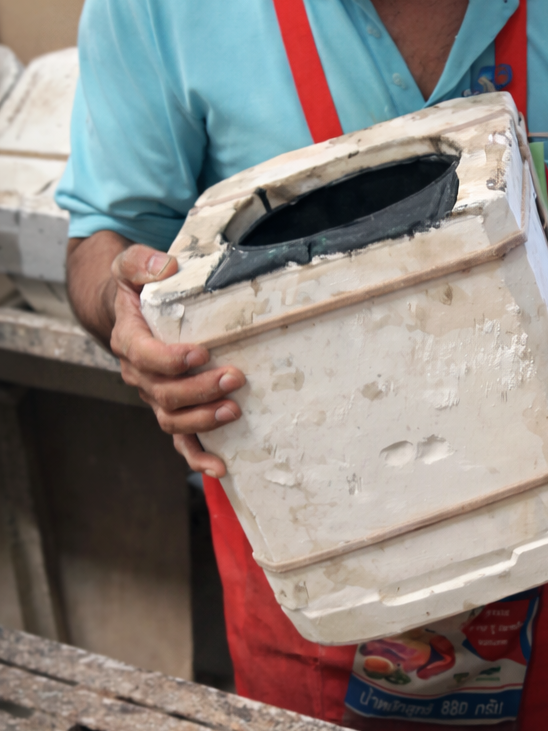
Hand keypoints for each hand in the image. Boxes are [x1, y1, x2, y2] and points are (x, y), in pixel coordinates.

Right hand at [109, 244, 244, 476]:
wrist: (129, 313)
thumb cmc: (136, 290)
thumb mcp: (130, 266)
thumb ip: (141, 263)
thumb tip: (165, 266)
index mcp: (129, 340)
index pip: (144, 356)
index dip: (170, 359)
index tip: (201, 352)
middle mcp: (139, 375)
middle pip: (164, 393)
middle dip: (200, 389)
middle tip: (235, 377)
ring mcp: (155, 397)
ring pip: (172, 419)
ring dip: (203, 420)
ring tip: (234, 410)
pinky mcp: (171, 409)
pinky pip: (181, 440)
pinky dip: (198, 456)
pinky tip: (220, 467)